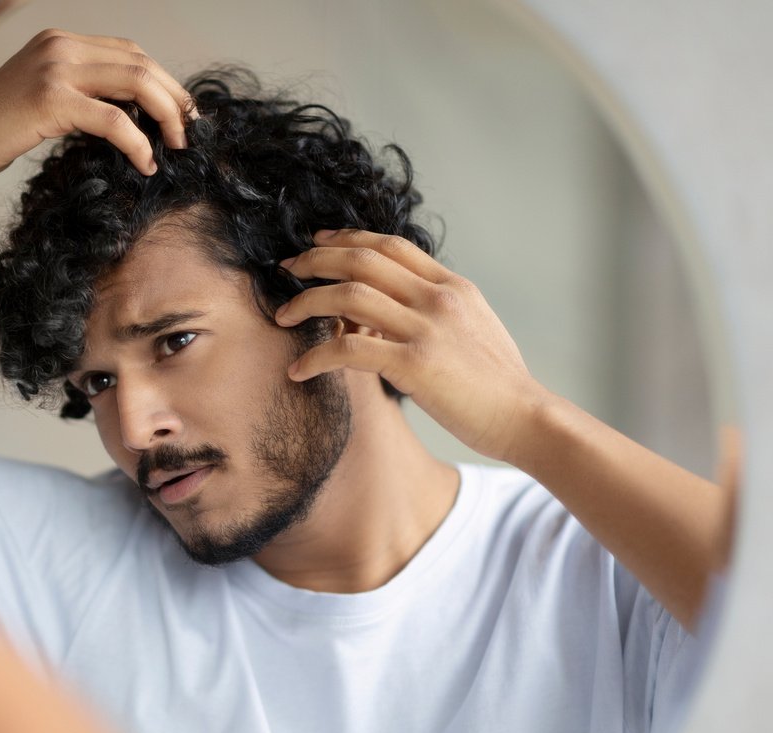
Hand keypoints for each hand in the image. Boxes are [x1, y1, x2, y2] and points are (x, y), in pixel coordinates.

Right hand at [0, 29, 193, 187]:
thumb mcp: (42, 101)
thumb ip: (80, 95)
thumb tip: (130, 115)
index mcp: (60, 42)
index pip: (129, 53)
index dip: (163, 82)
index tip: (180, 114)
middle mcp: (60, 46)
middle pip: (140, 63)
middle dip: (173, 98)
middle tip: (189, 132)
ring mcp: (55, 69)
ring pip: (135, 83)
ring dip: (165, 116)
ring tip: (176, 146)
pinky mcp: (50, 100)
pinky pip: (113, 119)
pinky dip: (137, 142)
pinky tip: (144, 162)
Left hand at [276, 229, 550, 462]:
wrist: (526, 417)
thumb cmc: (497, 383)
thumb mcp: (472, 328)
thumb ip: (434, 311)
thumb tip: (388, 310)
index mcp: (452, 287)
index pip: (390, 245)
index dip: (348, 238)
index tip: (318, 241)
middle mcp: (438, 298)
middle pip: (362, 260)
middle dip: (316, 259)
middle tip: (287, 268)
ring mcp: (426, 329)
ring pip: (348, 296)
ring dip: (306, 302)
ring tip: (283, 316)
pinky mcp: (413, 364)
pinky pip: (348, 348)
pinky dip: (315, 356)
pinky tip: (298, 369)